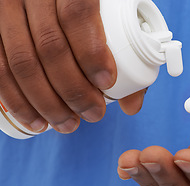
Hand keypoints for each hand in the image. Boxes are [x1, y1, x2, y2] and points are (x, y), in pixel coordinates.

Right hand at [0, 0, 144, 133]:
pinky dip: (16, 99)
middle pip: (50, 47)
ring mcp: (7, 9)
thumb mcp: (110, 14)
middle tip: (93, 113)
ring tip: (68, 124)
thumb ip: (126, 52)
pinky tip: (35, 120)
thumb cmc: (87, 6)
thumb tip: (131, 105)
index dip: (91, 53)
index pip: (76, 14)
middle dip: (74, 90)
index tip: (107, 83)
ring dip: (47, 103)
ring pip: (22, 62)